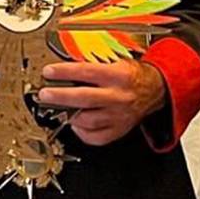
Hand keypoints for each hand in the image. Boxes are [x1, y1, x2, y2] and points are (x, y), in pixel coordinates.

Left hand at [38, 59, 165, 146]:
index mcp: (119, 75)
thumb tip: (66, 68)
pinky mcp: (119, 130)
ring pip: (89, 120)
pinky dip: (81, 132)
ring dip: (69, 115)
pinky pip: (96, 137)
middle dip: (60, 96)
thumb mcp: (115, 61)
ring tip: (57, 109)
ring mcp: (119, 116)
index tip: (49, 72)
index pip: (87, 72)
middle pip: (85, 98)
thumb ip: (93, 65)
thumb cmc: (131, 75)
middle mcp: (119, 96)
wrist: (154, 90)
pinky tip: (74, 123)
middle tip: (45, 95)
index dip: (65, 72)